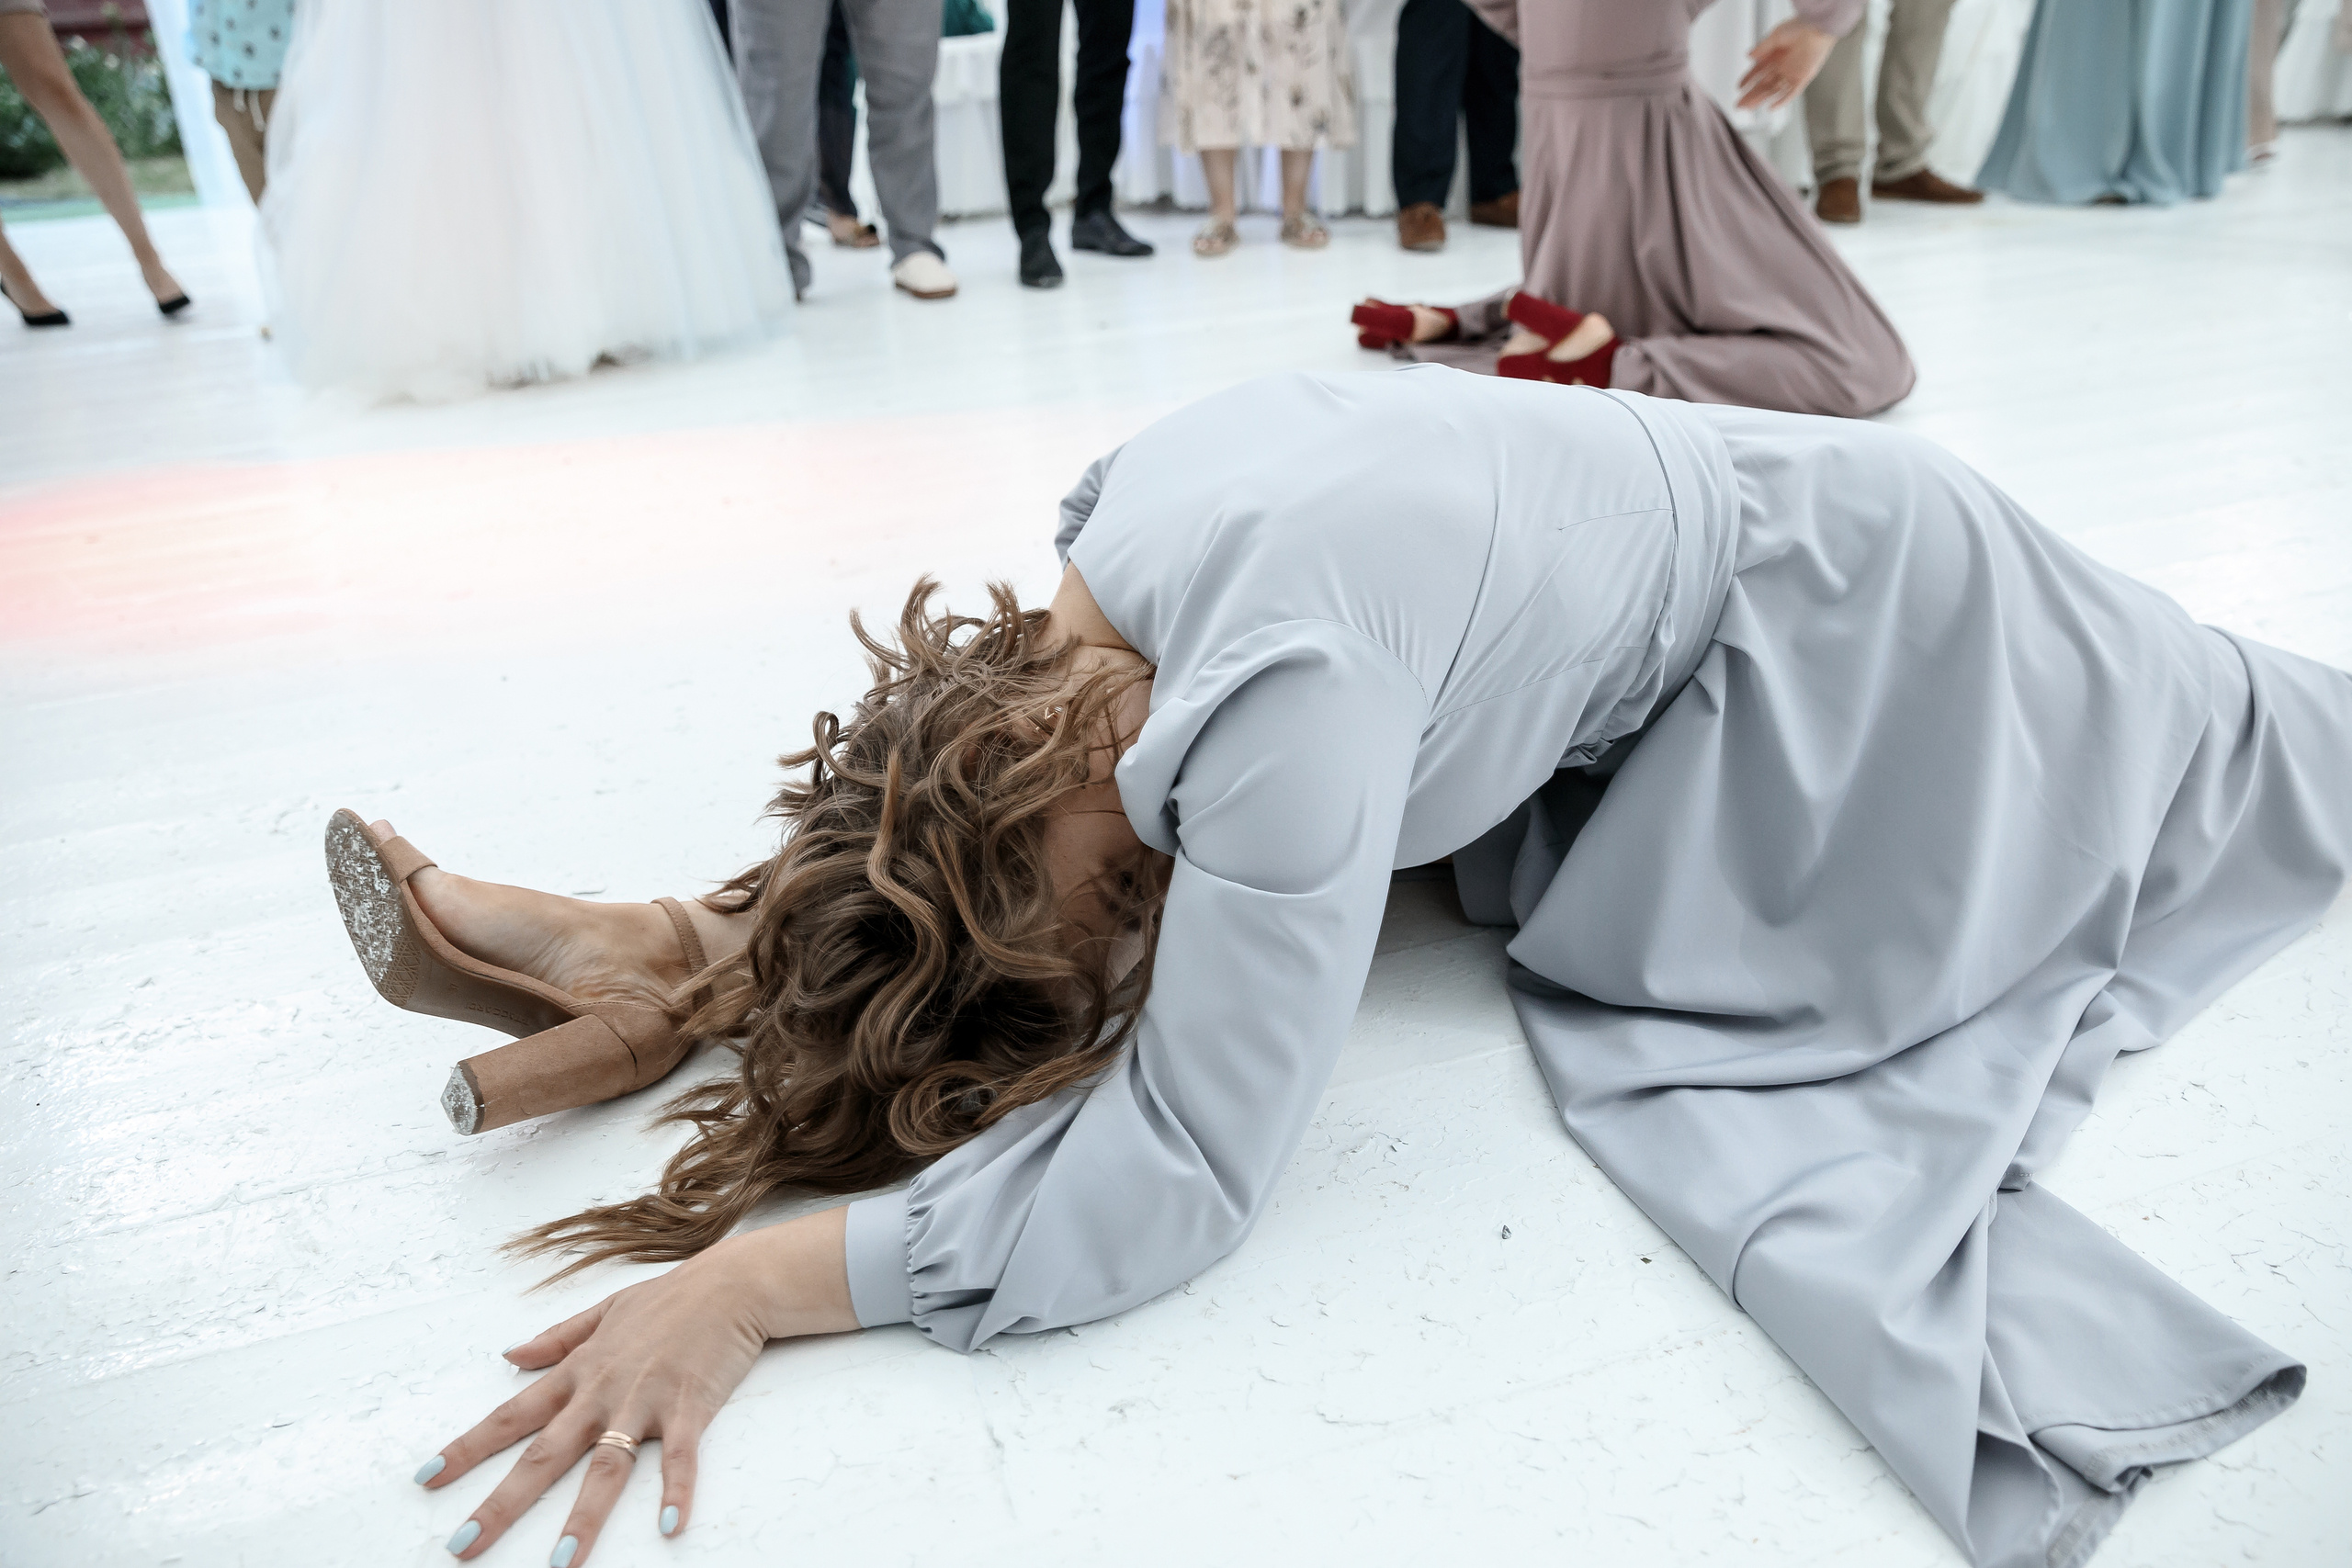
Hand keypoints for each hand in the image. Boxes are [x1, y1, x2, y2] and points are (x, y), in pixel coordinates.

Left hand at [416, 1208, 855, 1563]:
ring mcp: (645, 1400)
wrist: (731, 1282)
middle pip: (544, 1455)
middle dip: (501, 1504)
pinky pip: (681, 1456)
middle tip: (463, 1547)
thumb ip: (557, 1338)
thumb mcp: (604, 1310)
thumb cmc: (671, 1298)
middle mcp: (602, 1390)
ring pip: (607, 1466)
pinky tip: (670, 1525)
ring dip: (583, 1517)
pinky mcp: (690, 1406)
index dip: (467, 1448)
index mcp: (579, 1371)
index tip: (426, 1479)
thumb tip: (510, 1355)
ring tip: (562, 1563)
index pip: (511, 1415)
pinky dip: (676, 1490)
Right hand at [1738, 19, 1836, 110]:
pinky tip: (1771, 108)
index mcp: (1774, 56)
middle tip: (1739, 105)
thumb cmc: (1799, 27)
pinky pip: (1791, 93)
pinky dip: (1781, 101)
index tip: (1739, 88)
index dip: (1748, 80)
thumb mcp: (1776, 36)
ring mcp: (1791, 73)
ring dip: (1761, 99)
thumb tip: (1748, 56)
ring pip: (1773, 90)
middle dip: (1751, 95)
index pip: (1758, 71)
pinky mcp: (1802, 78)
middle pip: (1763, 84)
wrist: (1818, 28)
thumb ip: (1762, 48)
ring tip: (1749, 107)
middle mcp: (1781, 66)